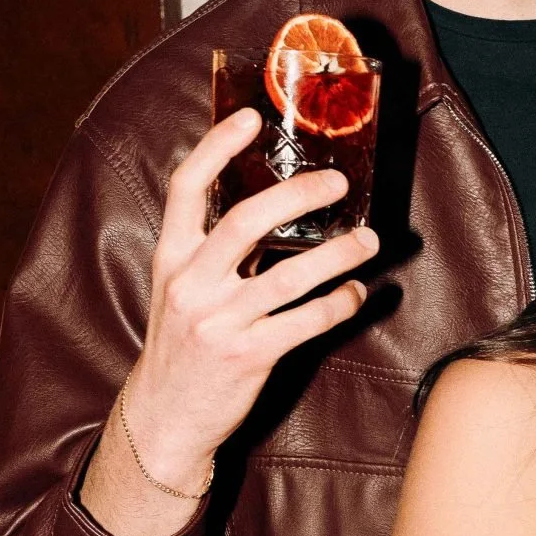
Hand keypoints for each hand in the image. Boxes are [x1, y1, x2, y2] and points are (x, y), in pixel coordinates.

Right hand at [117, 109, 378, 489]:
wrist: (165, 417)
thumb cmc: (182, 347)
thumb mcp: (181, 291)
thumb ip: (213, 252)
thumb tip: (270, 210)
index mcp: (171, 259)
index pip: (186, 188)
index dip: (217, 147)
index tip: (251, 117)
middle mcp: (191, 285)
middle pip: (246, 221)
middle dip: (297, 195)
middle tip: (338, 182)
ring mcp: (219, 322)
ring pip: (289, 276)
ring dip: (338, 255)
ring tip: (369, 240)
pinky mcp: (249, 356)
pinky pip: (306, 323)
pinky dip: (339, 305)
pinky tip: (357, 293)